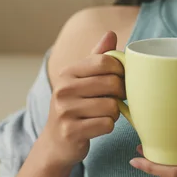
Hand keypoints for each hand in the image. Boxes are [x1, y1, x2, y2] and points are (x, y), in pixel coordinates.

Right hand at [40, 31, 125, 167]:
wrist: (55, 143)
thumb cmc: (74, 107)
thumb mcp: (81, 80)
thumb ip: (97, 57)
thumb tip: (111, 33)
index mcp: (67, 72)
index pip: (106, 61)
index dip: (121, 71)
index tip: (120, 80)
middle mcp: (63, 89)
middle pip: (112, 83)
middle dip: (120, 94)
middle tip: (114, 100)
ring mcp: (65, 111)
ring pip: (112, 106)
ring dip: (114, 113)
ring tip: (102, 115)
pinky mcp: (71, 131)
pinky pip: (107, 124)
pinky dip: (108, 127)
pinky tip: (97, 127)